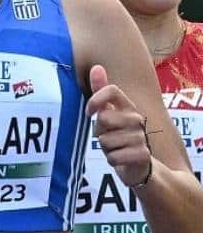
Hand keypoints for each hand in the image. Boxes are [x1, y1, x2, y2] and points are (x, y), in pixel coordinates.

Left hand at [87, 65, 152, 186]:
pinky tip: (120, 159)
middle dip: (98, 132)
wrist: (140, 165)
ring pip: (105, 140)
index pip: (111, 90)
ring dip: (105, 148)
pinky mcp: (142, 154)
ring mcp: (141, 136)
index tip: (89, 112)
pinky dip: (112, 160)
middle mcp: (136, 118)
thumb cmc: (119, 137)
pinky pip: (113, 156)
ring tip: (116, 149)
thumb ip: (101, 92)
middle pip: (103, 118)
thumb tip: (96, 66)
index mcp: (127, 106)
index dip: (95, 99)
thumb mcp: (108, 114)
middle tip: (108, 137)